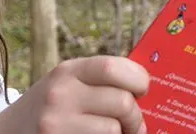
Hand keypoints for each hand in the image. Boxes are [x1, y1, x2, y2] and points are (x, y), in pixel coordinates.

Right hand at [0, 56, 149, 133]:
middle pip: (122, 102)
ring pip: (114, 130)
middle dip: (136, 117)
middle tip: (135, 124)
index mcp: (68, 71)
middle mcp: (60, 95)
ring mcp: (57, 124)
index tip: (143, 90)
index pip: (113, 68)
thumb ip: (98, 80)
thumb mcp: (66, 83)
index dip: (138, 79)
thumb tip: (146, 86)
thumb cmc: (48, 107)